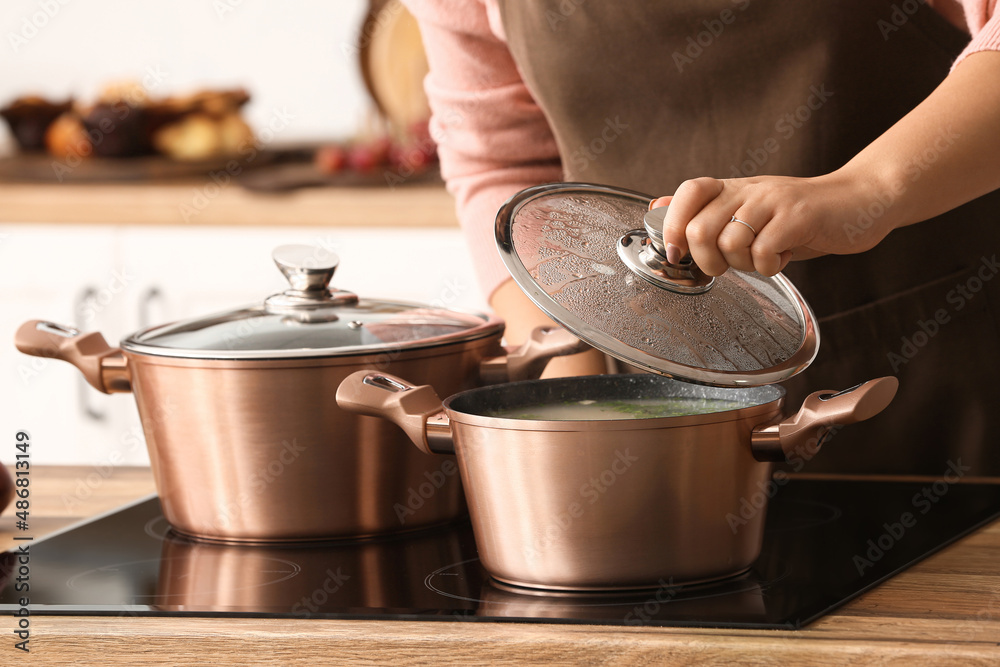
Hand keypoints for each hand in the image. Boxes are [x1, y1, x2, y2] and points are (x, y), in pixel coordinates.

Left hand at [651, 172, 895, 276]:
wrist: (860, 201)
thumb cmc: (801, 216)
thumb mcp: (748, 211)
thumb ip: (705, 213)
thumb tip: (656, 208)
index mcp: (733, 189)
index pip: (688, 192)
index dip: (671, 224)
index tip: (676, 254)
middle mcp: (750, 190)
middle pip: (700, 228)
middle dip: (708, 260)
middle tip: (730, 265)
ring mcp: (774, 201)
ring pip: (730, 243)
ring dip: (744, 264)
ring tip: (764, 257)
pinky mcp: (798, 217)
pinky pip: (764, 252)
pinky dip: (770, 266)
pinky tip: (783, 257)